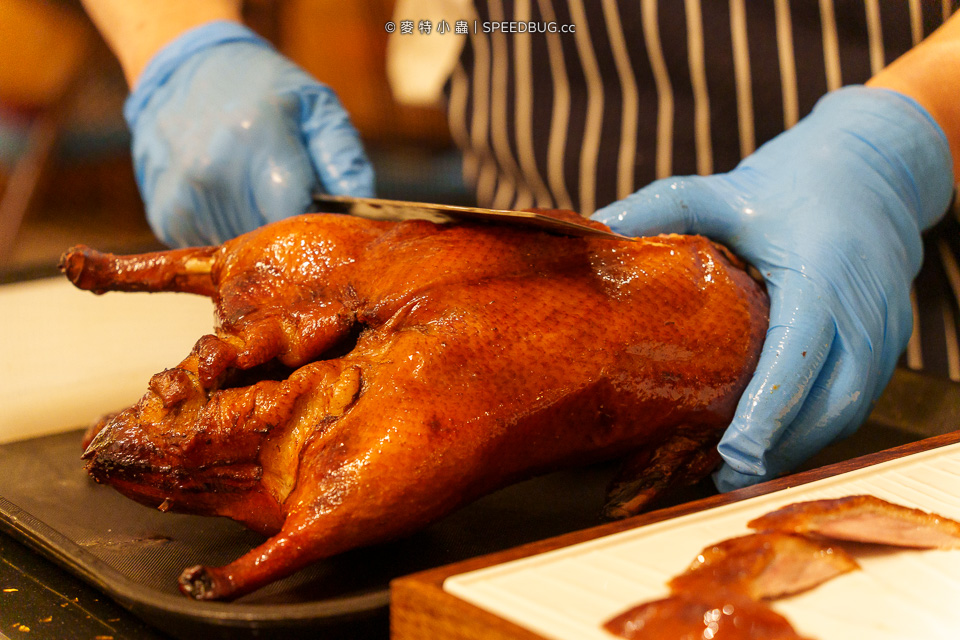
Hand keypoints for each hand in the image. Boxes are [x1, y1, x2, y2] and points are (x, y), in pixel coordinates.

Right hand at [124, 21, 373, 245]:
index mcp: (255, 141)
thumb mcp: (316, 106)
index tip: (328, 221)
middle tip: (300, 208)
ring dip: (260, 237)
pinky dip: (231, 232)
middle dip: (293, 236)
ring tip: (263, 197)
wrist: (183, 66)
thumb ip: (344, 159)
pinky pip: (214, 247)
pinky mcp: (166, 216)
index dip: (319, 230)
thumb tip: (365, 212)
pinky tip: (234, 200)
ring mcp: (183, 197)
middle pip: (270, 243)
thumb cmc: (261, 87)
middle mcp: (212, 172)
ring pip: (242, 251)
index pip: (298, 219)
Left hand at [593, 87, 952, 490]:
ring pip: (847, 411)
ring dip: (796, 446)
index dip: (767, 410)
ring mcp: (884, 330)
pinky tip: (773, 442)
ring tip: (739, 471)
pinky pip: (857, 401)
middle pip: (829, 402)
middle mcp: (863, 308)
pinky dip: (816, 428)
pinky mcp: (889, 344)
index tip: (731, 450)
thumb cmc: (790, 185)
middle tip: (722, 477)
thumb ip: (659, 209)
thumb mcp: (720, 190)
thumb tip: (592, 235)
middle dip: (778, 446)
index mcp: (822, 270)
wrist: (873, 173)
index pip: (799, 354)